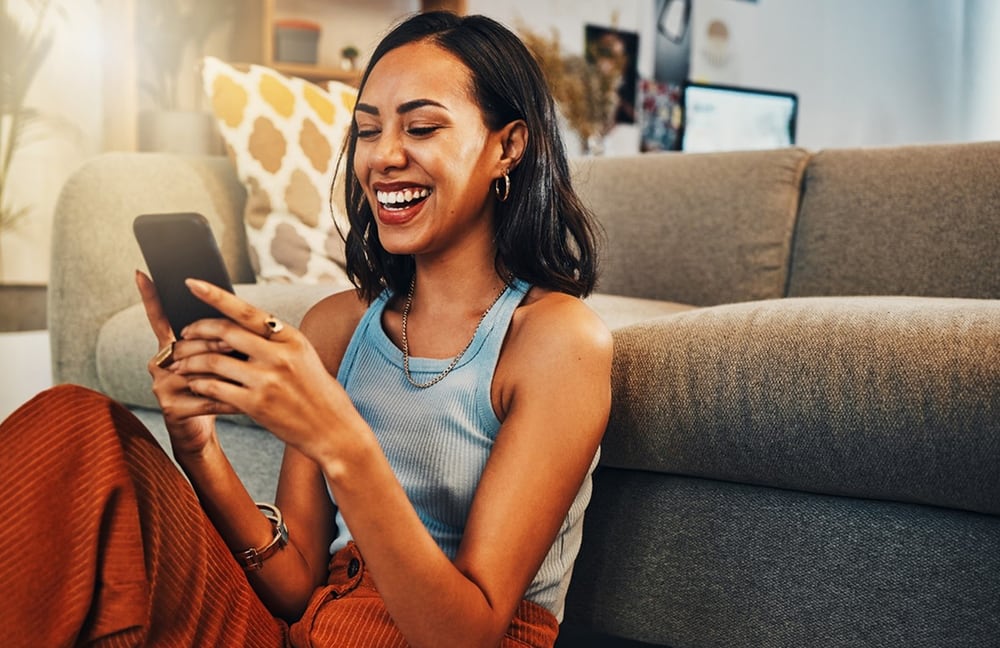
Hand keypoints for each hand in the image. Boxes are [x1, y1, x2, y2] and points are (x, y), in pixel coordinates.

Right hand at [136, 270, 228, 455]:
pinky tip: (246, 401)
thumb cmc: (214, 390)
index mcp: (170, 347)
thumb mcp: (216, 361)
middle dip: (217, 342)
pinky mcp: (172, 407)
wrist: (201, 433)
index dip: (150, 296)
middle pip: (188, 343)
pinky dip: (230, 398)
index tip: (142, 272)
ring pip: (198, 368)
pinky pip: (207, 396)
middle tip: (240, 344)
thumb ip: (219, 339)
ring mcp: (162, 385)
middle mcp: (159, 363)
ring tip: (249, 371)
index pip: (159, 317)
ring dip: (225, 369)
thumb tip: (239, 311)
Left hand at [166, 278, 355, 461]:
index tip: (192, 283)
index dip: (215, 295)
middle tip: (182, 335)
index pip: (246, 310)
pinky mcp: (255, 405)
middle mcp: (279, 355)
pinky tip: (194, 384)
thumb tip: (239, 324)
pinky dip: (199, 384)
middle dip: (196, 331)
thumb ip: (274, 341)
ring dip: (190, 361)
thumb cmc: (317, 392)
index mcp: (291, 338)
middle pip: (224, 332)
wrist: (332, 429)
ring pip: (213, 361)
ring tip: (180, 364)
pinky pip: (214, 388)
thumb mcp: (303, 356)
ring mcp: (267, 380)